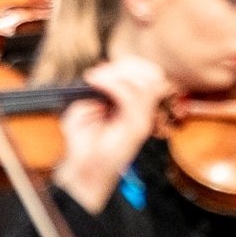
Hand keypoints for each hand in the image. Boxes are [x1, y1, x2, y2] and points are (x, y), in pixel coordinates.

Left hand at [50, 55, 167, 205]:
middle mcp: (144, 112)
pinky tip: (95, 82)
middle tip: (99, 74)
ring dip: (117, 74)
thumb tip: (105, 73)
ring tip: (96, 79)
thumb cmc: (82, 142)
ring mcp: (143, 120)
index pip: (150, 74)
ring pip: (145, 83)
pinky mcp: (136, 129)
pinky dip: (112, 84)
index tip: (102, 70)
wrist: (82, 171)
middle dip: (125, 66)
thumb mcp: (84, 107)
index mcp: (136, 106)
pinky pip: (132, 97)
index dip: (129, 65)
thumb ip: (99, 88)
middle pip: (152, 73)